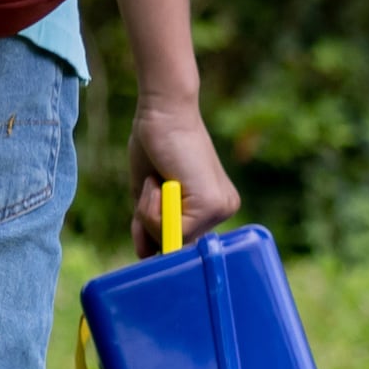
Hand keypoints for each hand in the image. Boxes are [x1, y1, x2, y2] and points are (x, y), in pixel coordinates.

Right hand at [130, 98, 239, 251]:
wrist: (163, 112)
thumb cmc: (154, 146)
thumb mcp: (148, 195)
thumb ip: (150, 225)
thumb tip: (145, 256)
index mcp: (213, 207)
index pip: (182, 242)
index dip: (157, 236)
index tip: (145, 222)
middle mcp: (223, 210)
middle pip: (176, 246)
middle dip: (151, 223)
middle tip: (153, 185)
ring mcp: (221, 208)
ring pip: (172, 240)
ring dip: (150, 213)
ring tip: (158, 179)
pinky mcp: (212, 204)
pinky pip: (171, 229)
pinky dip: (152, 208)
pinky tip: (161, 180)